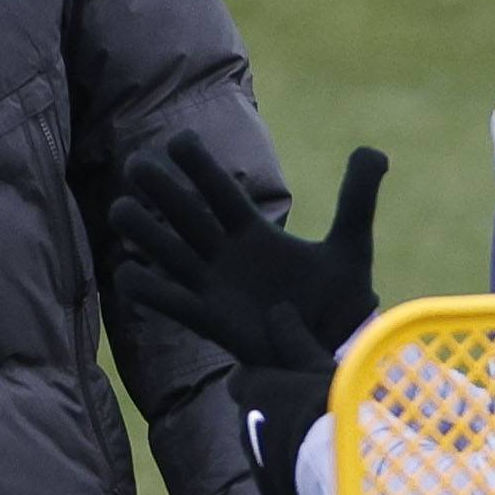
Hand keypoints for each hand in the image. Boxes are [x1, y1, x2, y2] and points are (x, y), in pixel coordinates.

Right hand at [111, 138, 384, 494]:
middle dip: (162, 190)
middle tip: (137, 164)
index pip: (221, 190)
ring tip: (120, 210)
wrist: (331, 354)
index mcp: (254, 232)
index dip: (200, 166)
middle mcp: (226, 254)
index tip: (179, 140)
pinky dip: (147, 289)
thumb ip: (357, 200)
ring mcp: (213, 286)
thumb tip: (374, 151)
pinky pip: (171, 302)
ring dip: (144, 233)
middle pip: (187, 214)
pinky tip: (126, 274)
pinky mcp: (210, 321)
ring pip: (170, 252)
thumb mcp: (351, 248)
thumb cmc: (337, 303)